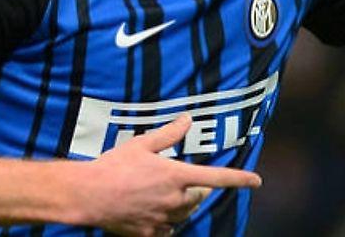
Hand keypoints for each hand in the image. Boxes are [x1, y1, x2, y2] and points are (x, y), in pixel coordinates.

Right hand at [73, 115, 259, 235]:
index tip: (256, 181)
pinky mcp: (150, 233)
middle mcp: (174, 200)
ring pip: (185, 215)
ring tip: (164, 195)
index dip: (240, 179)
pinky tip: (156, 213)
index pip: (217, 177)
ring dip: (183, 206)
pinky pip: (168, 230)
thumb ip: (169, 134)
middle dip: (197, 190)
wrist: (88, 195)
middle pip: (199, 198)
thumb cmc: (113, 167)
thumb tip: (187, 119)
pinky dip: (167, 223)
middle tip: (180, 181)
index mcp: (176, 176)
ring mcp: (163, 219)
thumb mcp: (142, 144)